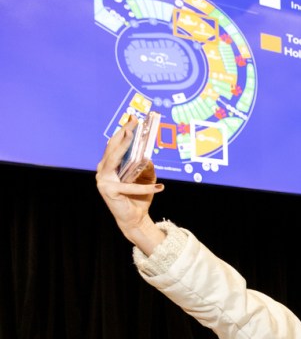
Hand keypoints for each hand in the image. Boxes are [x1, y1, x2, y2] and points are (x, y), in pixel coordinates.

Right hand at [95, 115, 165, 254]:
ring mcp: (103, 180)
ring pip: (114, 159)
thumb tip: (148, 156)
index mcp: (109, 165)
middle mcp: (103, 170)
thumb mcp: (146, 178)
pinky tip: (159, 186)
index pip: (115, 145)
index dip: (123, 131)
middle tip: (133, 123)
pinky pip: (129, 186)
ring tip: (134, 138)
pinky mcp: (109, 191)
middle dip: (123, 133)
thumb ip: (146, 167)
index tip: (132, 119)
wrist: (134, 219)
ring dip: (124, 147)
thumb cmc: (139, 198)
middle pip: (113, 148)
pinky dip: (144, 186)